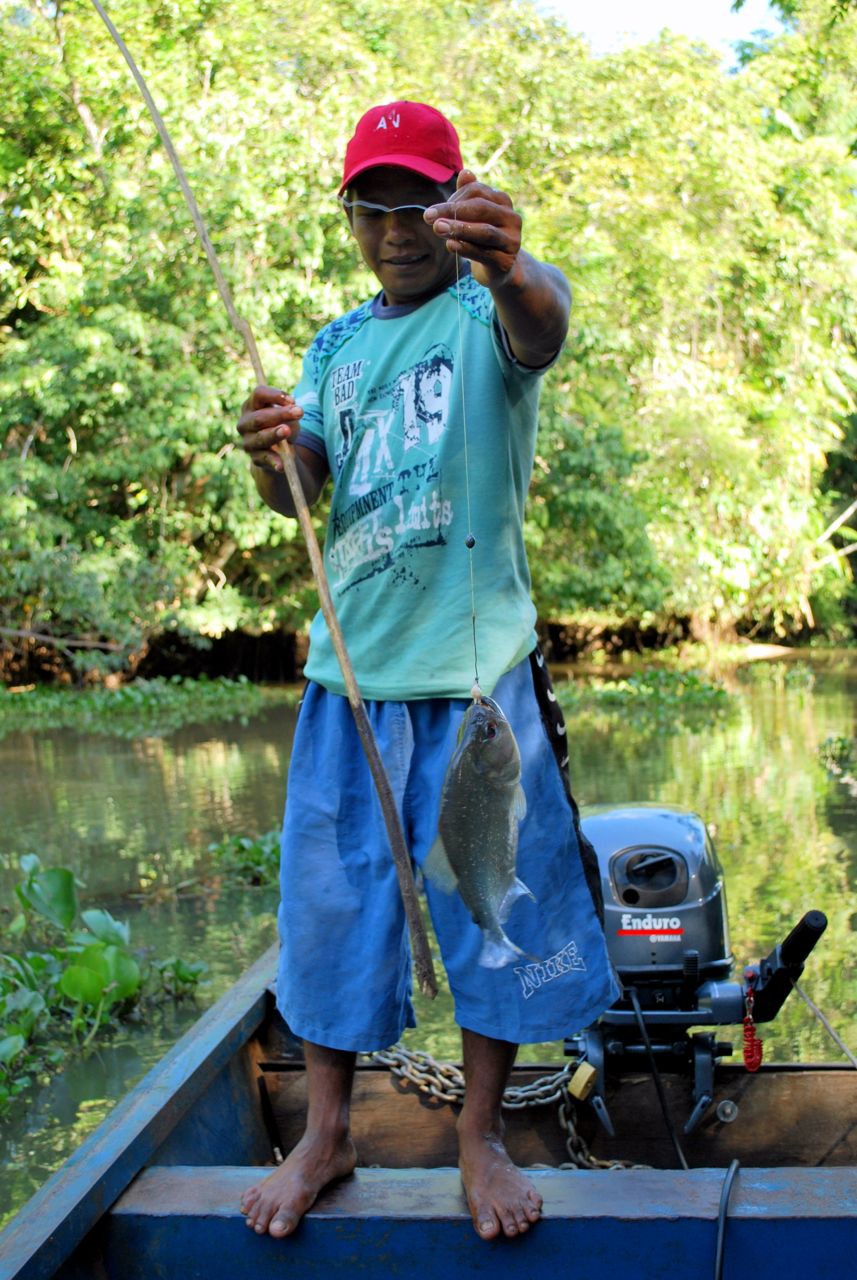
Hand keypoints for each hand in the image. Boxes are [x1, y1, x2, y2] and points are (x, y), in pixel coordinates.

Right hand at [237, 386, 303, 472]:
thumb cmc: (281, 425)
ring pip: (260, 437)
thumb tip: (295, 413)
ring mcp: (248, 441)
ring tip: (286, 431)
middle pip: (259, 417)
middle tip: (300, 412)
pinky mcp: (255, 458)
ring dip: (274, 434)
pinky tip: (281, 465)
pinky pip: (264, 459)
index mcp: (251, 406)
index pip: (258, 394)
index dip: (275, 395)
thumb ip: (291, 414)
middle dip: (280, 414)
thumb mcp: (288, 417)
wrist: (277, 451)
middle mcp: (245, 423)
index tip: (293, 400)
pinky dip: (273, 461)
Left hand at [423, 169, 521, 288]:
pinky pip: (484, 253)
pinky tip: (450, 245)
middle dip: (452, 211)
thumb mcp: (473, 216)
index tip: (433, 210)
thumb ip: (468, 196)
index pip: (477, 191)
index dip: (454, 198)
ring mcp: (512, 240)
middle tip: (428, 216)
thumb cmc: (481, 238)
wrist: (499, 269)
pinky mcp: (506, 261)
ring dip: (458, 229)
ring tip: (437, 228)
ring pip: (485, 231)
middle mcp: (512, 218)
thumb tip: (464, 173)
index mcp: (503, 201)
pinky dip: (466, 248)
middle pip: (481, 209)